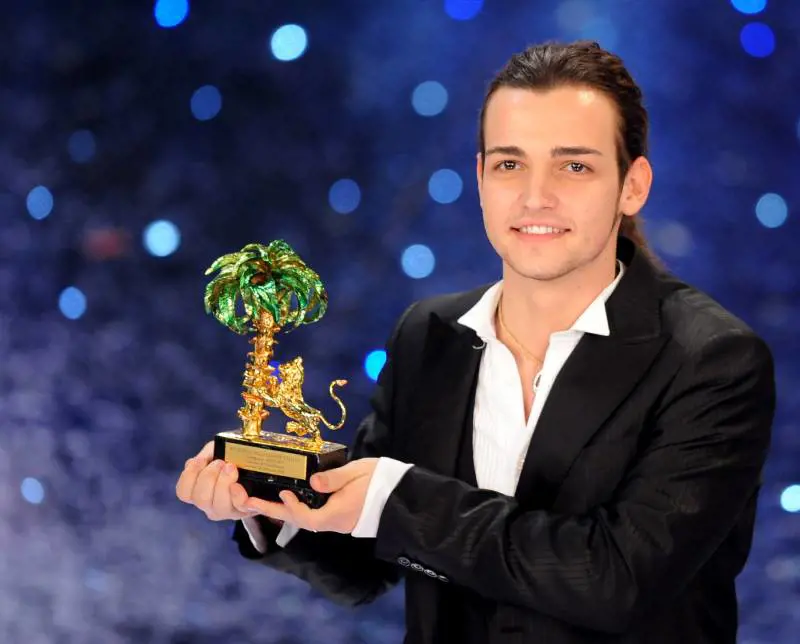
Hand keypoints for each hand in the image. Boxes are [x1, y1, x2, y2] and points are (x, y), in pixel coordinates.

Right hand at [175, 441, 260, 521]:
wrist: (261, 468)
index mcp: (199, 491)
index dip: (189, 476)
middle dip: (209, 477)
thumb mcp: (218, 451)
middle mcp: (210, 505)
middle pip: (201, 499)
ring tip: (232, 468)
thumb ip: (207, 453)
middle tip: (221, 463)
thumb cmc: (235, 459)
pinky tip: (238, 486)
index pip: (183, 492)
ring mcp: (228, 510)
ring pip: (219, 506)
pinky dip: (238, 497)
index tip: (200, 460)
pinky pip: (240, 507)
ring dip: (223, 484)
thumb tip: (200, 460)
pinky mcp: (245, 510)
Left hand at [245, 458, 378, 533]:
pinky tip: (289, 500)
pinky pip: (313, 516)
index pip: (307, 517)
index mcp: (337, 514)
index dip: (291, 507)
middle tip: (249, 502)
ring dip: (283, 511)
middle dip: (273, 511)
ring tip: (261, 501)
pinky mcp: (341, 516)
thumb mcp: (359, 473)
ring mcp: (338, 521)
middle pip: (299, 521)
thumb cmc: (381, 482)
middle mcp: (334, 522)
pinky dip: (297, 509)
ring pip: (305, 519)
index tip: (283, 492)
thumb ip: (334, 478)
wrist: (403, 498)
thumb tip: (313, 481)